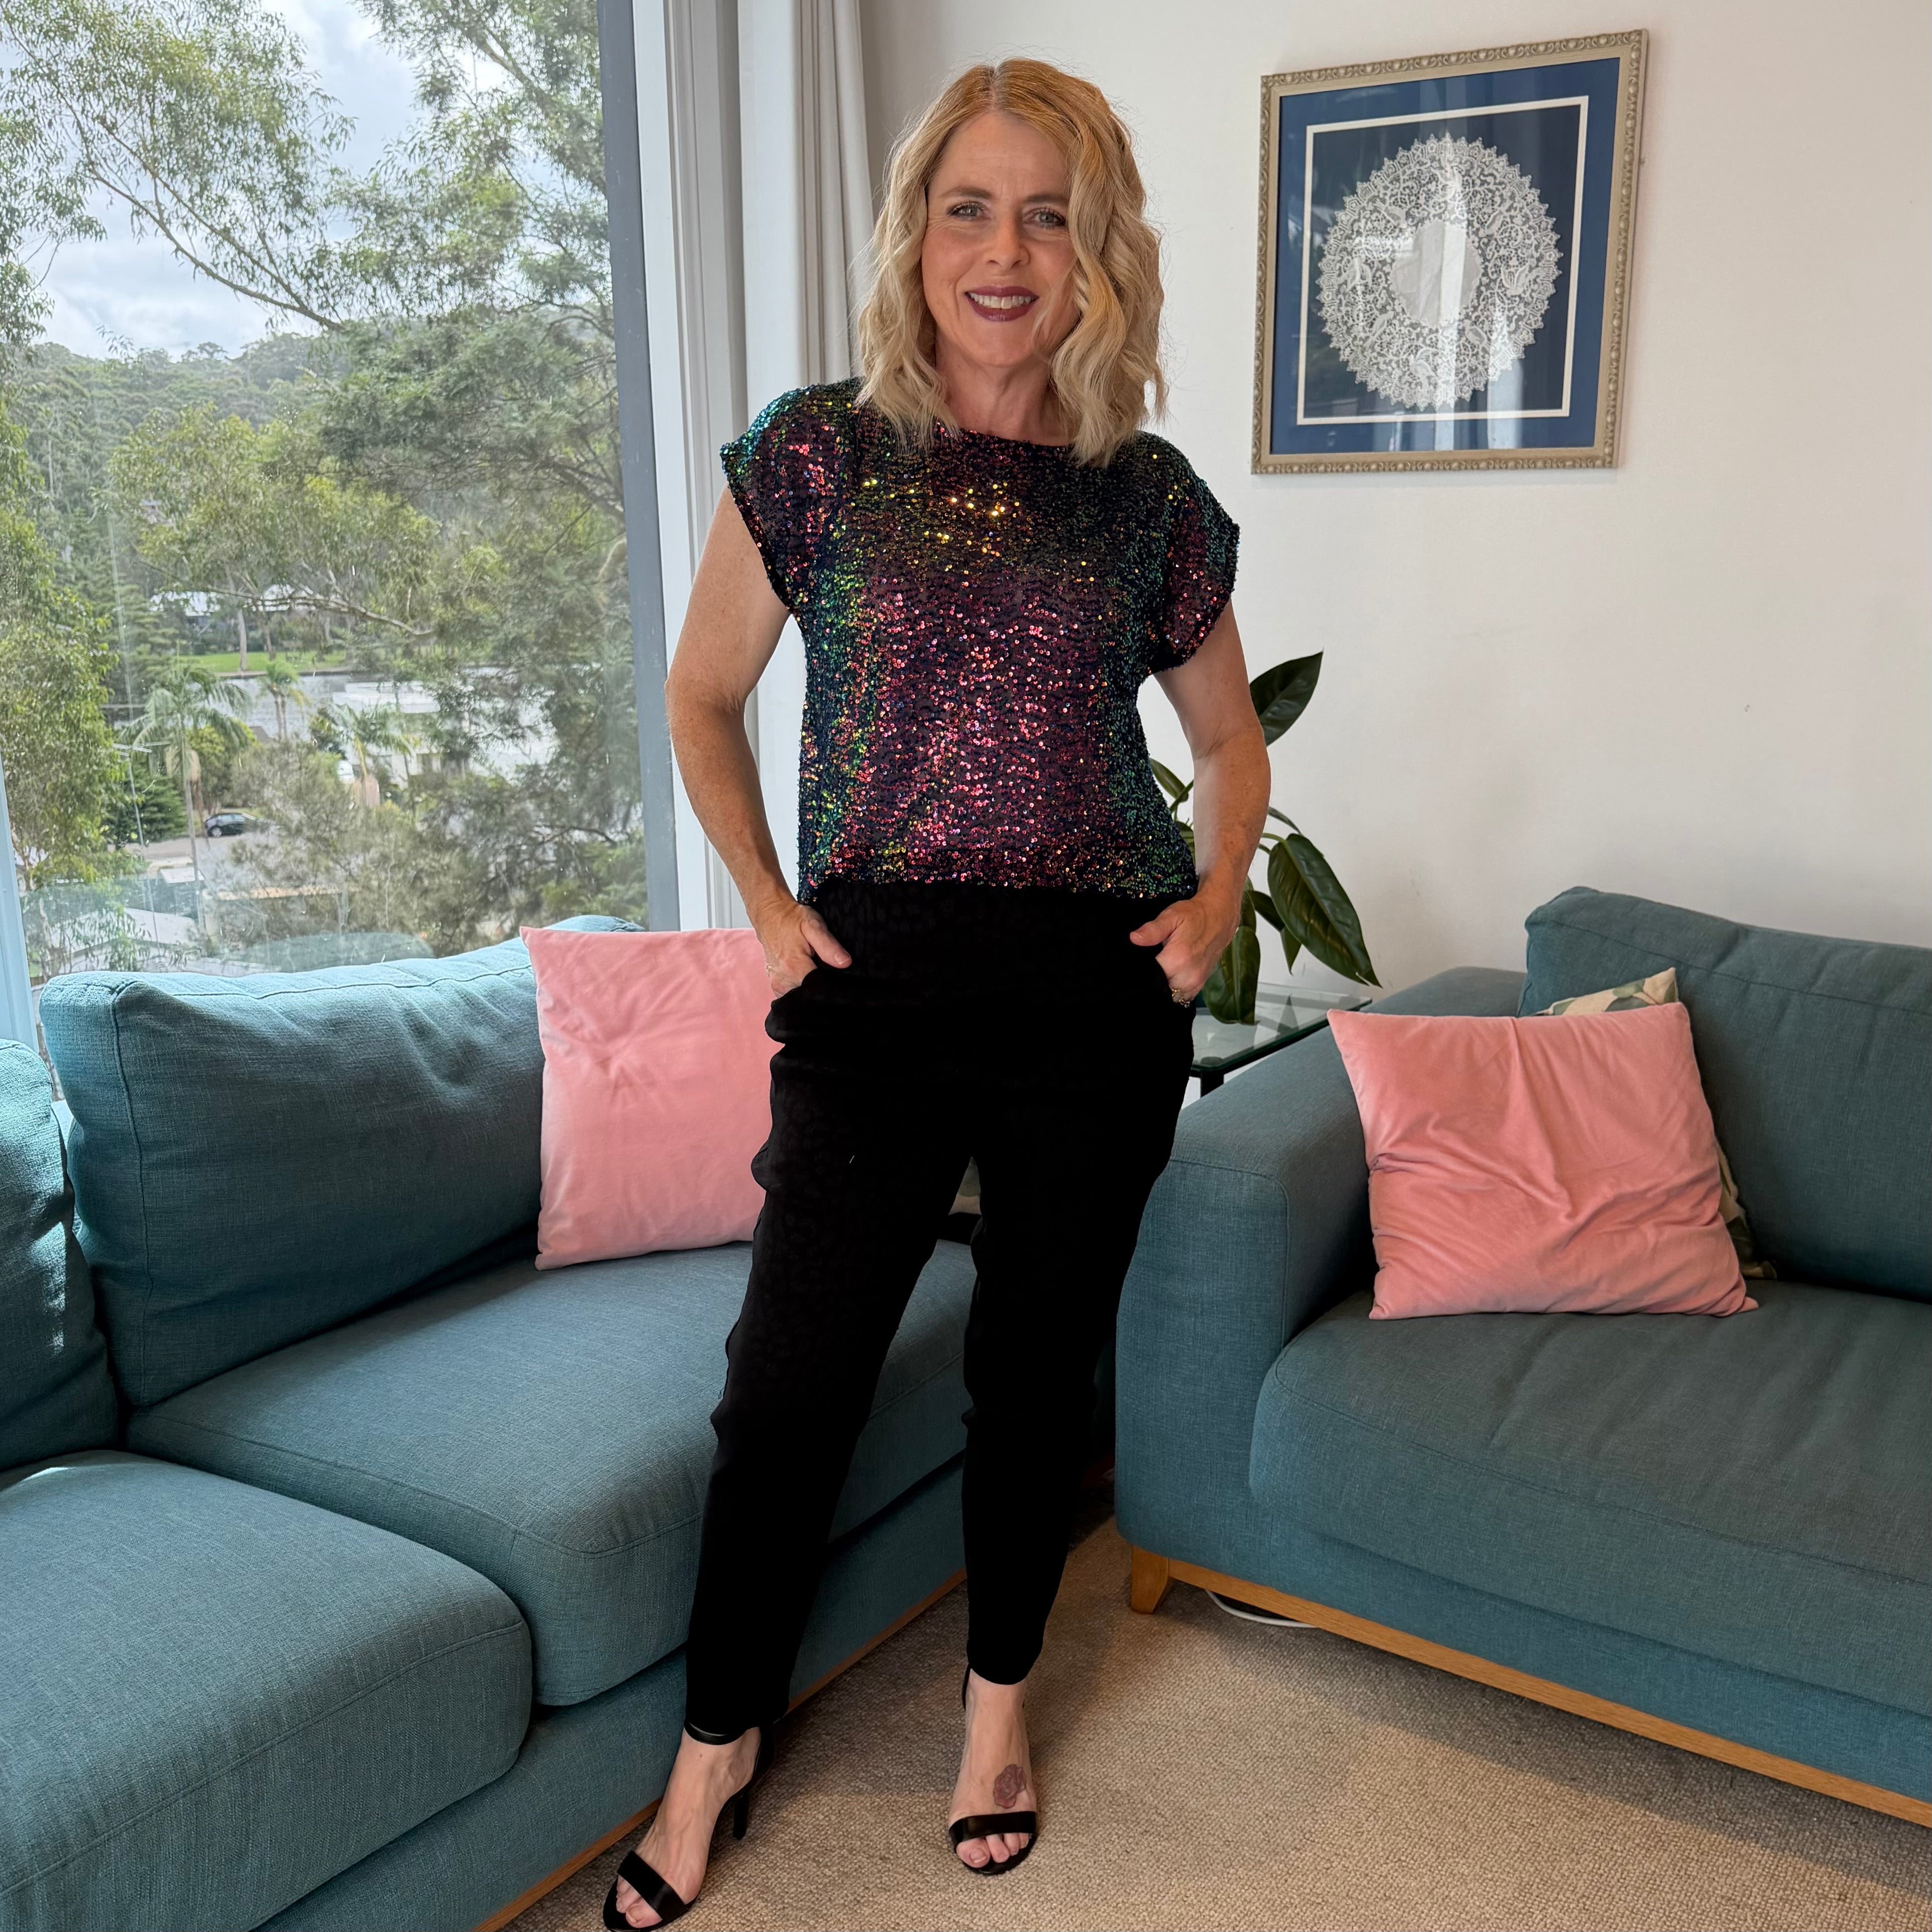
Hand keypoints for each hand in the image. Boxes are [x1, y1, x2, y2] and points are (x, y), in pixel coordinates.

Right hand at [751, 895, 851, 995]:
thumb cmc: (792, 919)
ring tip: (816, 969)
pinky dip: (802, 987)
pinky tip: (807, 975)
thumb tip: (845, 963)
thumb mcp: (814, 925)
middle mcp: (783, 980)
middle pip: (811, 996)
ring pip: (802, 997)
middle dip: (823, 987)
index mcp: (794, 967)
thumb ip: (829, 946)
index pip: (821, 989)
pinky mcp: (776, 985)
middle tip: (826, 969)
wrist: (770, 915)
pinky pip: (793, 994)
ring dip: (812, 988)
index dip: (833, 984)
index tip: (839, 976)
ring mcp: (777, 984)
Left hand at [1128, 888, 1241, 1003]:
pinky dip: (1174, 989)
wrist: (1220, 917)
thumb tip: (1134, 938)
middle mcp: (1188, 976)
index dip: (1140, 972)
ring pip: (1171, 996)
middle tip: (1149, 966)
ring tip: (1159, 971)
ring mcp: (1196, 983)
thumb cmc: (1193, 915)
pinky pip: (1182, 996)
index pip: (1149, 978)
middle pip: (1160, 990)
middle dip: (1151, 982)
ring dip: (1164, 987)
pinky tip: (1170, 976)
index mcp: (1177, 960)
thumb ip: (1153, 930)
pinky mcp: (1200, 984)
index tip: (1134, 966)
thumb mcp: (1171, 916)